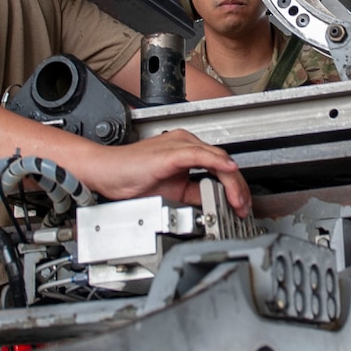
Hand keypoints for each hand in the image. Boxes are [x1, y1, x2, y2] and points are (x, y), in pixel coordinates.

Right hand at [71, 129, 250, 214]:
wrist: (107, 174)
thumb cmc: (131, 180)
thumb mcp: (172, 193)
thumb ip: (194, 194)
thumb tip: (214, 203)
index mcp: (187, 151)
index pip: (221, 167)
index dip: (235, 187)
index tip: (241, 206)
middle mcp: (186, 143)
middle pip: (224, 163)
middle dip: (238, 188)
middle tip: (244, 208)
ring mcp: (179, 144)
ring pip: (217, 159)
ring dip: (232, 182)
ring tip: (238, 200)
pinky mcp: (170, 151)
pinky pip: (199, 155)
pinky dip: (217, 163)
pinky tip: (228, 171)